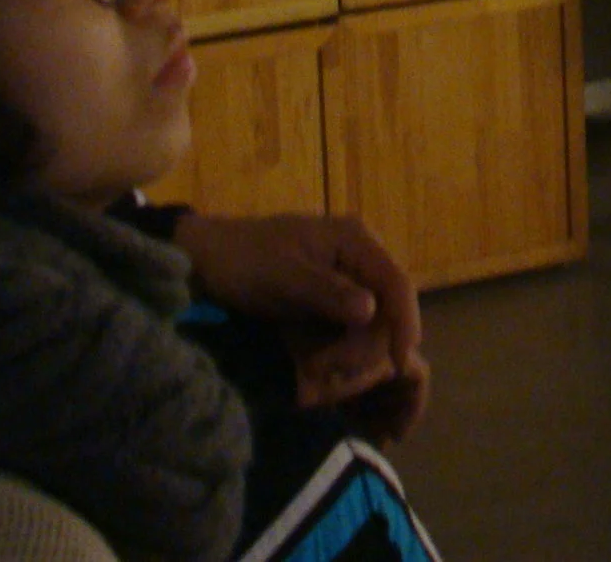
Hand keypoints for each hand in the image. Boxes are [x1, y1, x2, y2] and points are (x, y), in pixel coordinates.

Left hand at [170, 212, 424, 425]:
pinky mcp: (333, 302)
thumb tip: (372, 310)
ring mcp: (347, 280)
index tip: (400, 364)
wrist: (207, 261)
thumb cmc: (243, 261)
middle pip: (388, 309)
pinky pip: (351, 333)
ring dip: (349, 354)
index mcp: (354, 239)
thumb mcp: (282, 277)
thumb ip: (327, 292)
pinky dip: (338, 353)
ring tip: (311, 369)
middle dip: (364, 346)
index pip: (397, 282)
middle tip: (324, 371)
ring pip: (371, 327)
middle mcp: (359, 257)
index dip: (404, 323)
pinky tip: (313, 364)